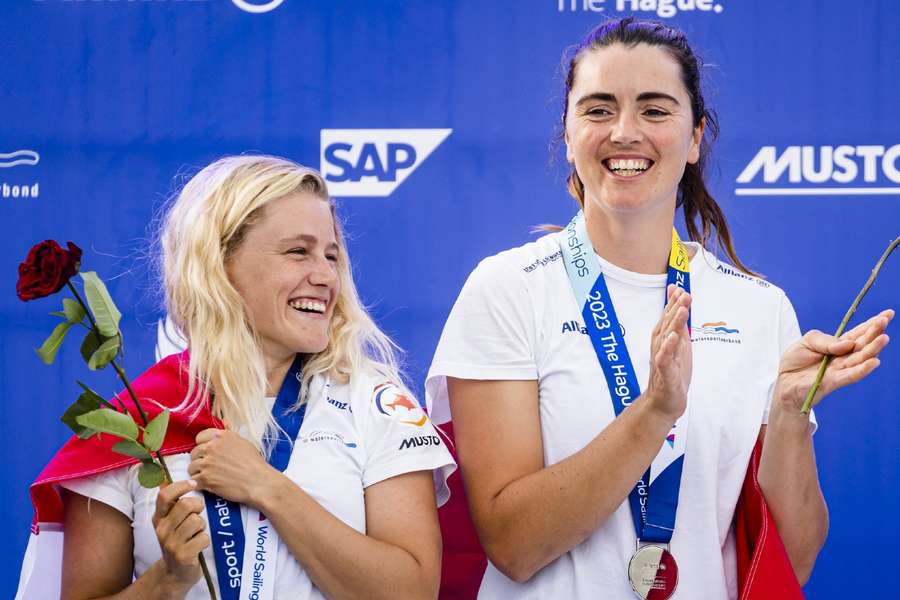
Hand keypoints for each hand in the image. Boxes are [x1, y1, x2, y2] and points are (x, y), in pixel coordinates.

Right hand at [152, 480, 209, 591]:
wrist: (175, 573)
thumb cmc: (178, 541)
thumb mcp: (170, 523)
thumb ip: (174, 504)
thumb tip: (177, 478)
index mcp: (158, 518)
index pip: (164, 495)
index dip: (181, 486)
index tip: (193, 484)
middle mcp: (162, 530)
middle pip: (187, 505)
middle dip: (198, 508)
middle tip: (197, 516)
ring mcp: (172, 543)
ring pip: (197, 521)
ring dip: (202, 526)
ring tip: (195, 534)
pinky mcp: (183, 555)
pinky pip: (203, 537)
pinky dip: (205, 540)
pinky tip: (197, 546)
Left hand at [188, 428, 279, 506]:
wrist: (259, 482)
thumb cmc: (255, 464)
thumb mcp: (244, 443)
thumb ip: (228, 438)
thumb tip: (220, 431)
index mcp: (221, 436)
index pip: (200, 437)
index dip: (203, 445)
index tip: (207, 452)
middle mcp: (212, 447)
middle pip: (194, 452)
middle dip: (200, 459)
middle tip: (208, 467)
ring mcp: (207, 463)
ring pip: (191, 467)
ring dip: (197, 472)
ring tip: (207, 477)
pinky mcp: (205, 479)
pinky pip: (193, 480)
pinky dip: (198, 484)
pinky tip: (206, 486)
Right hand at [644, 285, 692, 421]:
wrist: (664, 402)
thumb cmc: (672, 372)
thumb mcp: (679, 345)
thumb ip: (679, 324)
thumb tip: (680, 304)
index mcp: (663, 339)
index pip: (668, 317)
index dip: (673, 302)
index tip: (679, 287)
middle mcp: (660, 346)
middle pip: (667, 324)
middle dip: (675, 308)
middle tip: (683, 293)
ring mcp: (661, 359)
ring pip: (666, 338)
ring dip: (673, 323)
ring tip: (681, 309)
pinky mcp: (665, 374)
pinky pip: (665, 359)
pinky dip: (668, 348)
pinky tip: (673, 338)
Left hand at [774, 309, 892, 415]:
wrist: (783, 382)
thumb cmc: (795, 362)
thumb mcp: (806, 341)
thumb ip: (826, 340)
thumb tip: (848, 344)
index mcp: (837, 345)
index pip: (858, 333)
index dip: (872, 324)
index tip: (888, 314)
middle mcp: (843, 357)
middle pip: (862, 345)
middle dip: (874, 333)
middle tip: (885, 321)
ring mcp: (840, 370)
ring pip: (860, 359)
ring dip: (873, 349)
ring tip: (884, 338)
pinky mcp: (833, 382)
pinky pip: (850, 375)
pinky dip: (862, 369)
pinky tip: (874, 362)